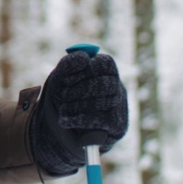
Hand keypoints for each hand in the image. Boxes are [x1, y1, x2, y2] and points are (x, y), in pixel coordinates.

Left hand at [31, 52, 127, 175]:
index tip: (67, 78)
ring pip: (103, 103)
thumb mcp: (62, 76)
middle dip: (79, 90)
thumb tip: (84, 58)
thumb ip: (70, 63)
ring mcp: (120, 106)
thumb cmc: (67, 94)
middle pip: (105, 84)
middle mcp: (118, 87)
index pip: (105, 63)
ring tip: (63, 109)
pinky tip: (65, 120)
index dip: (86, 70)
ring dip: (77, 106)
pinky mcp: (118, 125)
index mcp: (107, 70)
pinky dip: (79, 120)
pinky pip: (101, 120)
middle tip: (62, 95)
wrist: (66, 125)